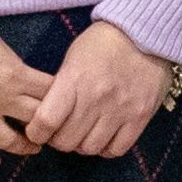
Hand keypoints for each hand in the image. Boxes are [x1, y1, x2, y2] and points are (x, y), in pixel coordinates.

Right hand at [0, 15, 57, 169]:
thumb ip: (11, 61)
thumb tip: (21, 75)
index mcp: (13, 74)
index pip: (51, 91)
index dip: (61, 96)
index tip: (64, 100)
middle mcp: (0, 100)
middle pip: (39, 119)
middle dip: (51, 124)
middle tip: (55, 127)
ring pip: (11, 142)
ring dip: (26, 147)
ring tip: (33, 146)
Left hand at [24, 19, 175, 159]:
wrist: (145, 32)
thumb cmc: (103, 43)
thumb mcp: (73, 57)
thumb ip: (60, 88)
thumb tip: (48, 118)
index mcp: (74, 80)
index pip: (46, 121)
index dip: (37, 133)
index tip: (38, 131)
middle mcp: (97, 98)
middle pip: (67, 141)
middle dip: (59, 140)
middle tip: (61, 131)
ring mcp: (121, 109)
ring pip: (90, 149)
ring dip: (82, 145)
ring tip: (84, 132)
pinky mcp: (141, 116)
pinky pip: (117, 149)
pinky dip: (106, 148)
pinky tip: (104, 136)